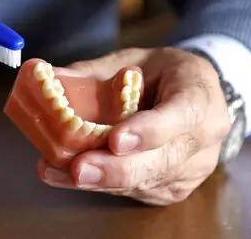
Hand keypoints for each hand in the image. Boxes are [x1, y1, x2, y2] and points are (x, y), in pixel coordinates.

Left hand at [37, 47, 231, 204]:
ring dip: (102, 181)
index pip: (183, 115)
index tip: (116, 140)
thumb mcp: (133, 58)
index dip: (149, 131)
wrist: (193, 95)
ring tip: (59, 172)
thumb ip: (94, 71)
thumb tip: (47, 78)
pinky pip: (139, 191)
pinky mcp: (173, 187)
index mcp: (199, 95)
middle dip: (117, 169)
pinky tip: (72, 178)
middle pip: (163, 161)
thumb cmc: (162, 73)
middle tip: (79, 169)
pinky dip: (104, 186)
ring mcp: (191, 169)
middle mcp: (203, 139)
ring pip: (147, 182)